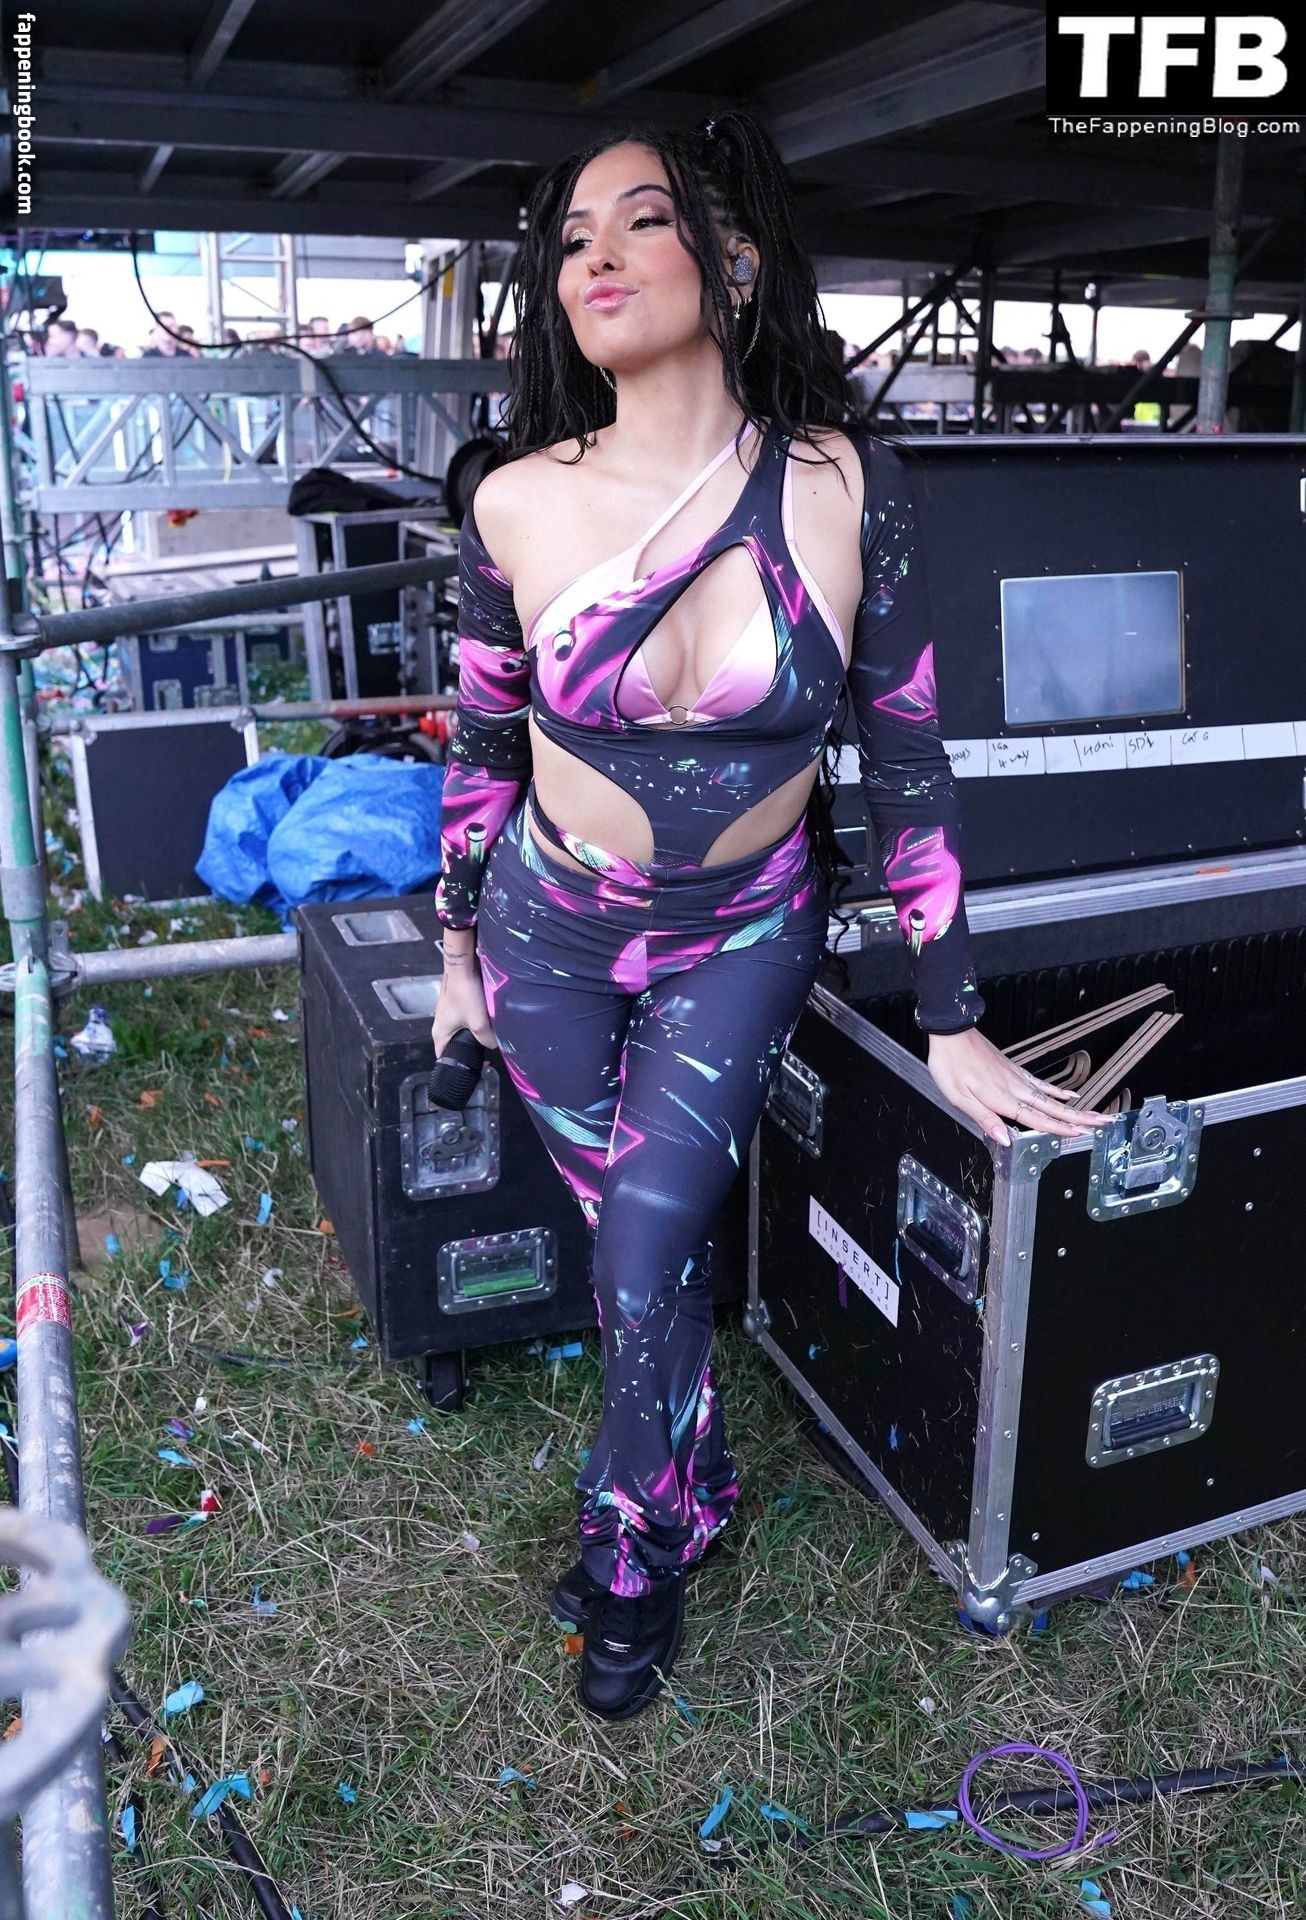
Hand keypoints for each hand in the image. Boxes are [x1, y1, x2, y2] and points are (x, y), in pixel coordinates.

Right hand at [432, 949, 498, 1056]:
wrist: (462, 966)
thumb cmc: (464, 995)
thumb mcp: (478, 1022)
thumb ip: (487, 1038)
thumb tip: (495, 1045)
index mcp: (439, 1034)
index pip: (444, 1058)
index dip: (458, 1065)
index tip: (476, 1066)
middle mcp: (441, 1026)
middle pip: (455, 1045)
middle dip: (470, 1050)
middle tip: (487, 1053)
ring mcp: (449, 1014)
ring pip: (463, 1032)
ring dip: (476, 1035)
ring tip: (490, 1038)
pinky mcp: (457, 1005)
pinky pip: (467, 1020)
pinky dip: (477, 1023)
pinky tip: (488, 1022)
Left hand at [926, 1026, 1112, 1146]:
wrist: (951, 1033)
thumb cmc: (951, 1064)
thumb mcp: (959, 1097)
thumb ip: (985, 1119)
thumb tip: (1004, 1140)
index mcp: (1002, 1098)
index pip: (1037, 1118)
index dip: (1060, 1128)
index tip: (1082, 1134)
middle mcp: (1014, 1087)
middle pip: (1052, 1107)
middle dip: (1079, 1117)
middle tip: (1103, 1123)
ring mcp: (1016, 1077)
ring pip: (1050, 1097)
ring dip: (1073, 1107)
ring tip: (1094, 1113)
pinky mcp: (1013, 1069)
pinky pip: (1040, 1083)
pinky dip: (1056, 1090)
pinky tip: (1068, 1094)